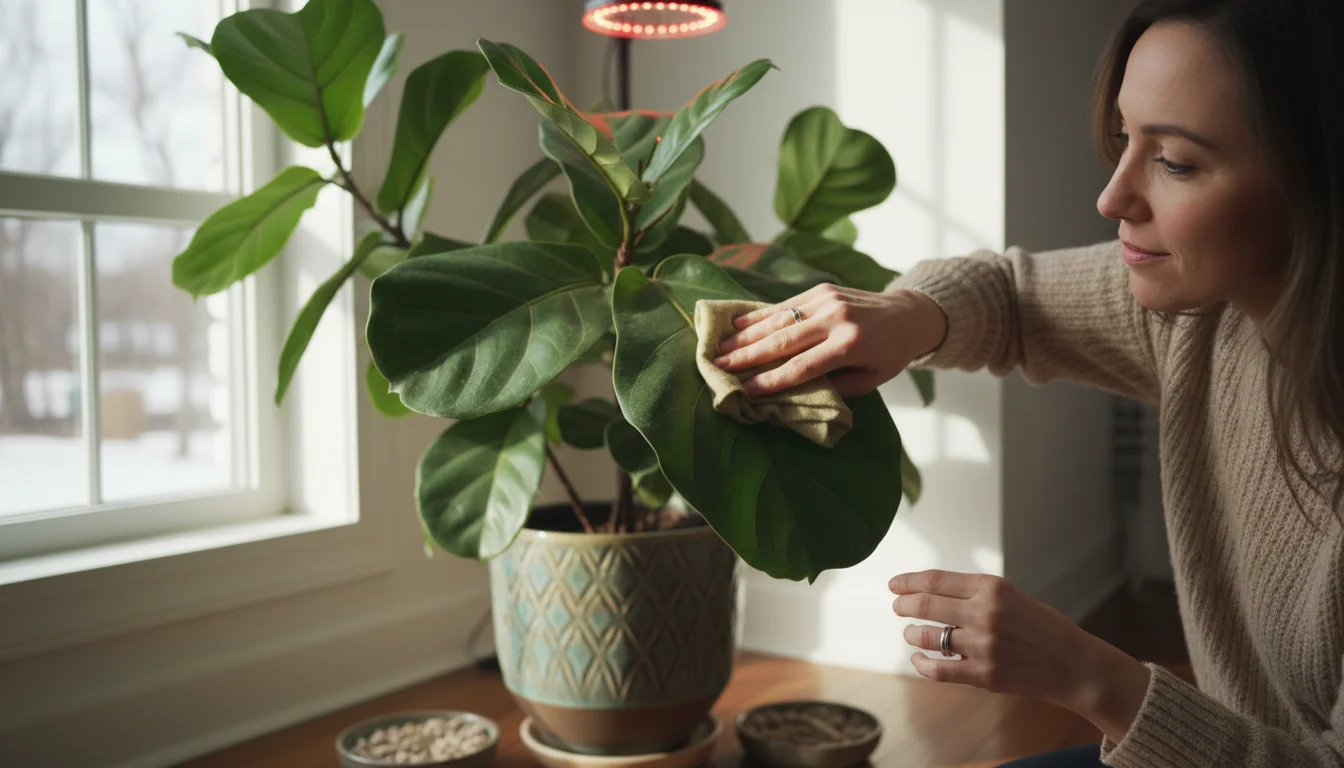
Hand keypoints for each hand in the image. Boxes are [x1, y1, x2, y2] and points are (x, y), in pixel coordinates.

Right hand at [712, 284, 945, 396]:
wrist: (909, 313)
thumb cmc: (890, 353)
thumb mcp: (871, 379)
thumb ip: (835, 387)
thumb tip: (794, 392)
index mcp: (851, 345)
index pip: (802, 367)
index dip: (772, 381)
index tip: (746, 391)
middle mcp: (836, 319)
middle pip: (783, 341)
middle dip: (748, 356)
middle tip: (718, 367)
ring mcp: (827, 300)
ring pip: (778, 319)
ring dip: (746, 334)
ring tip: (720, 348)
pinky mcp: (821, 289)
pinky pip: (785, 305)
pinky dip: (759, 314)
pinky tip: (737, 323)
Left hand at [889, 569, 1149, 739]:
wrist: (1075, 665)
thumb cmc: (1043, 629)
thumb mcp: (1012, 597)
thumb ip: (976, 594)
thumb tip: (932, 592)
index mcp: (992, 588)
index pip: (935, 579)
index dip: (908, 581)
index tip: (894, 584)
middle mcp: (984, 613)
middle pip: (926, 604)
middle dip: (904, 605)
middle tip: (898, 606)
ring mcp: (983, 645)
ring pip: (927, 636)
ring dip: (912, 633)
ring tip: (911, 633)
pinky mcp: (984, 674)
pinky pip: (938, 668)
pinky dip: (922, 662)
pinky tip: (919, 658)